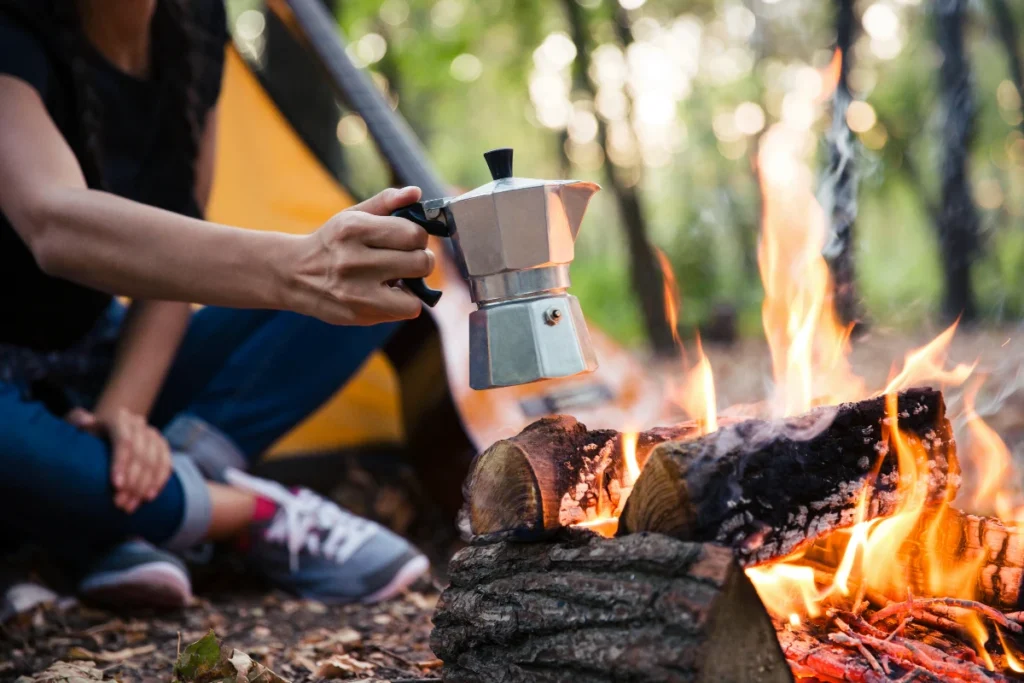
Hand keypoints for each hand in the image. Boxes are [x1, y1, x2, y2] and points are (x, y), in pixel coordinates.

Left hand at [67, 407, 172, 513]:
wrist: (102, 432)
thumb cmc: (85, 436)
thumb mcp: (76, 427)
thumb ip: (76, 421)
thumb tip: (86, 422)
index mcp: (118, 418)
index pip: (125, 441)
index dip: (122, 463)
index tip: (116, 486)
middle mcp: (138, 423)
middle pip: (141, 454)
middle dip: (133, 482)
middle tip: (120, 504)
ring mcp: (152, 434)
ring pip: (155, 461)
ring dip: (144, 486)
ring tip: (130, 506)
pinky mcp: (161, 445)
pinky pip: (165, 464)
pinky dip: (159, 482)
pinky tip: (148, 497)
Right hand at [294, 186, 435, 325]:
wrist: (292, 274)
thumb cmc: (332, 242)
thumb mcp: (352, 215)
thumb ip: (385, 202)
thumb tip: (416, 192)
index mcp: (354, 229)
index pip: (413, 233)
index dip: (418, 237)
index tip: (408, 241)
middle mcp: (353, 260)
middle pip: (420, 262)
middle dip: (421, 260)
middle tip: (408, 260)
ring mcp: (355, 291)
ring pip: (415, 293)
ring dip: (414, 286)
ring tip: (398, 278)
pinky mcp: (357, 314)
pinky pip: (404, 311)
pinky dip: (403, 303)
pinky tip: (387, 294)